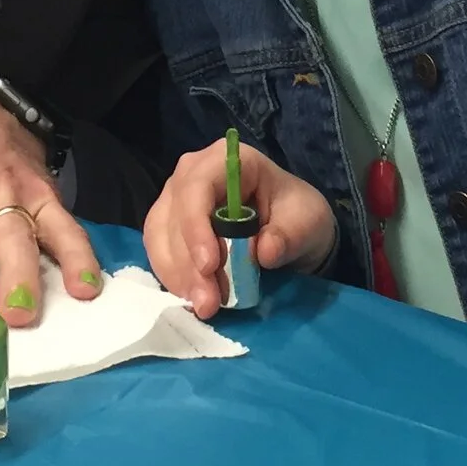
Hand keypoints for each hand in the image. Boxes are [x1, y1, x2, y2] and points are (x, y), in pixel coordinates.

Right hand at [143, 136, 335, 318]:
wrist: (292, 231)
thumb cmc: (297, 216)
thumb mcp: (306, 222)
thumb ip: (288, 236)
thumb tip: (265, 251)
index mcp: (227, 160)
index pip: (197, 186)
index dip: (196, 225)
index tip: (209, 265)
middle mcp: (191, 174)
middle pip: (174, 216)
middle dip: (188, 263)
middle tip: (209, 302)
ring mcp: (175, 200)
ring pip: (160, 237)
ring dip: (178, 276)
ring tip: (204, 305)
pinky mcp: (169, 227)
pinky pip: (160, 252)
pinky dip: (174, 278)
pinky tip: (193, 298)